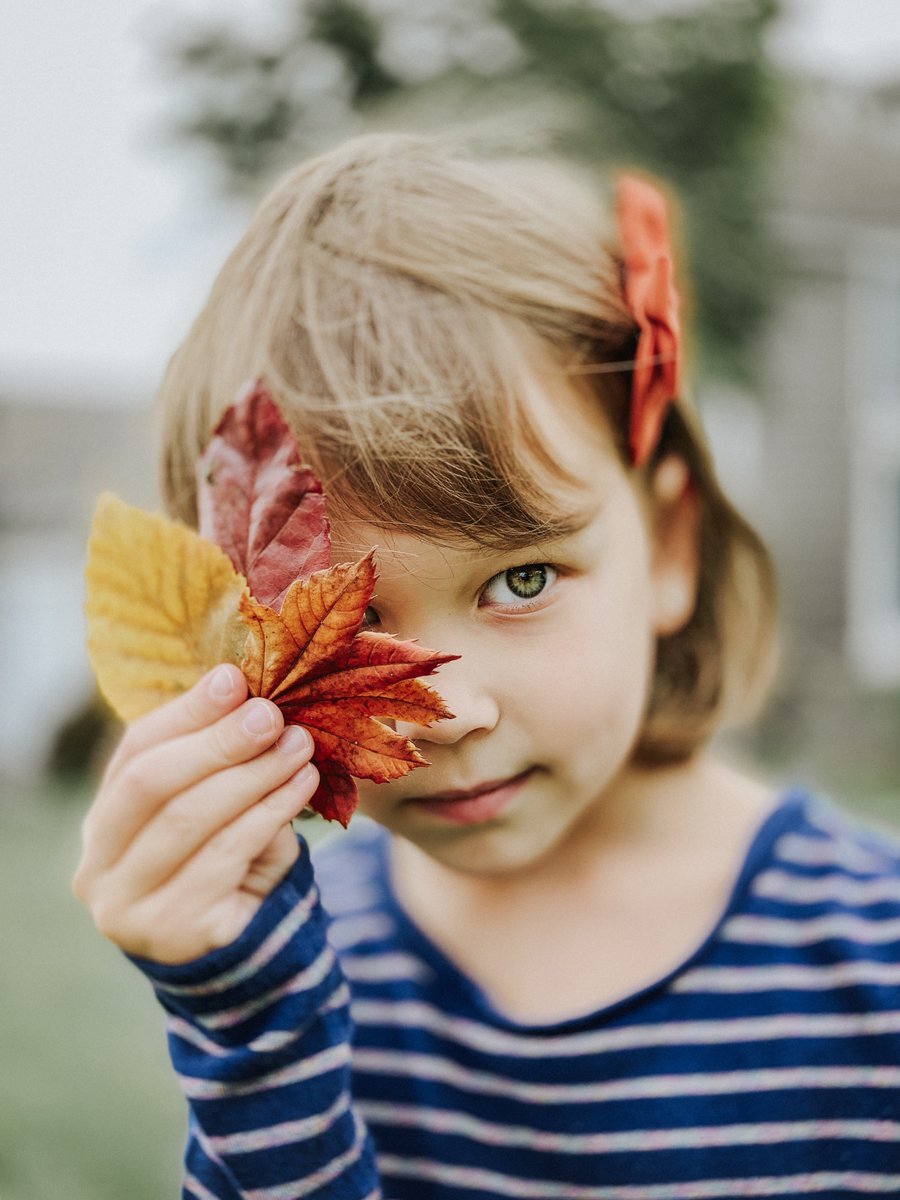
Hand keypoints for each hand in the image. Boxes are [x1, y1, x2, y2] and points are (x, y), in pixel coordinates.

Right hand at [72, 664, 318, 964]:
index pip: (134, 752)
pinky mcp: (175, 932)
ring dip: (252, 774)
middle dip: (217, 741)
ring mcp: (128, 906)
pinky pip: (227, 855)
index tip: (234, 678)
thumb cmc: (229, 864)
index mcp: (103, 823)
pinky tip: (300, 786)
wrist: (246, 950)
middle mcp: (98, 868)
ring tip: (298, 746)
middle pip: (152, 783)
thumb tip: (250, 694)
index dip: (185, 712)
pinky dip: (269, 812)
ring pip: (190, 819)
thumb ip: (221, 761)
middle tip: (271, 714)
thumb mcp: (218, 809)